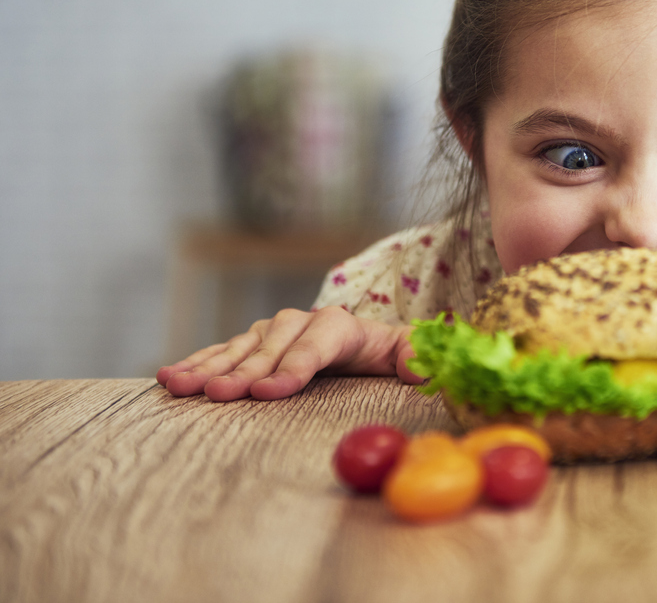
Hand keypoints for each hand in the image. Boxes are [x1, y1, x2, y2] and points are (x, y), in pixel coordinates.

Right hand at [156, 307, 421, 401]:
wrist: (370, 343)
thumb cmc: (389, 355)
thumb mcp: (412, 355)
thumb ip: (418, 358)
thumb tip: (422, 367)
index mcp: (341, 326)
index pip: (315, 345)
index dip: (293, 368)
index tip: (269, 393)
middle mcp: (301, 322)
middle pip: (270, 350)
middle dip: (244, 373)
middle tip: (218, 395)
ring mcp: (272, 332)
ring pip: (239, 350)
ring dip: (209, 368)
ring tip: (180, 387)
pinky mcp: (253, 344)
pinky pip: (221, 354)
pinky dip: (196, 364)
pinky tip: (171, 378)